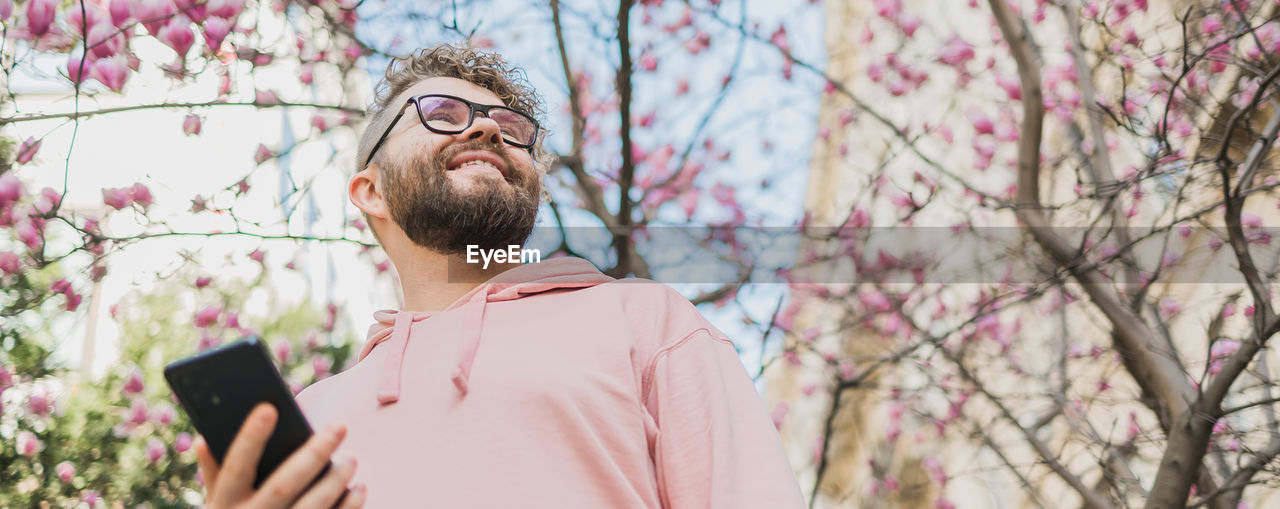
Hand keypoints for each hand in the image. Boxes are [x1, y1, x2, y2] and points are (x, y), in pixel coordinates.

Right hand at [193, 403, 366, 508]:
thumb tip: (204, 438)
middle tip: (340, 427)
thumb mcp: (217, 507)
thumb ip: (215, 475)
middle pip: (283, 484)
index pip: (236, 467)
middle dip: (314, 454)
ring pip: (310, 507)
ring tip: (351, 460)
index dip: (249, 438)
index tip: (269, 408)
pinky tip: (359, 490)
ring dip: (335, 481)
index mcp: (224, 506)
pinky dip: (348, 507)